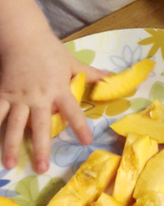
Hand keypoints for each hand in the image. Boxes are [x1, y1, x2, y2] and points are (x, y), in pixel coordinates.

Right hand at [0, 30, 107, 173]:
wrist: (24, 36)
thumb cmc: (50, 50)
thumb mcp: (72, 62)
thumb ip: (90, 73)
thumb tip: (111, 76)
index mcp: (58, 89)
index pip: (72, 110)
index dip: (80, 126)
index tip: (87, 141)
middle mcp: (39, 96)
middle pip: (40, 125)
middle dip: (41, 147)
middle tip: (42, 169)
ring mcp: (19, 96)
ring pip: (15, 125)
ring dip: (12, 146)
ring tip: (10, 166)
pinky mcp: (3, 93)